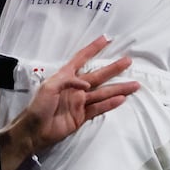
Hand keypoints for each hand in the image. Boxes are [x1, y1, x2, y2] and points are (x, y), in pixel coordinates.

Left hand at [18, 35, 140, 155]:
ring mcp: (80, 102)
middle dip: (113, 68)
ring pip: (103, 93)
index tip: (106, 39)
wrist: (35, 130)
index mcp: (65, 76)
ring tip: (134, 84)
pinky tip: (122, 99)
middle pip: (98, 75)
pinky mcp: (82, 116)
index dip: (93, 49)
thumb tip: (87, 85)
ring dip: (118, 88)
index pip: (81, 59)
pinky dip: (110, 104)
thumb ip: (68, 81)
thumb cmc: (38, 106)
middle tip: (128, 61)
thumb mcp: (49, 87)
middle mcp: (76, 87)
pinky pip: (99, 108)